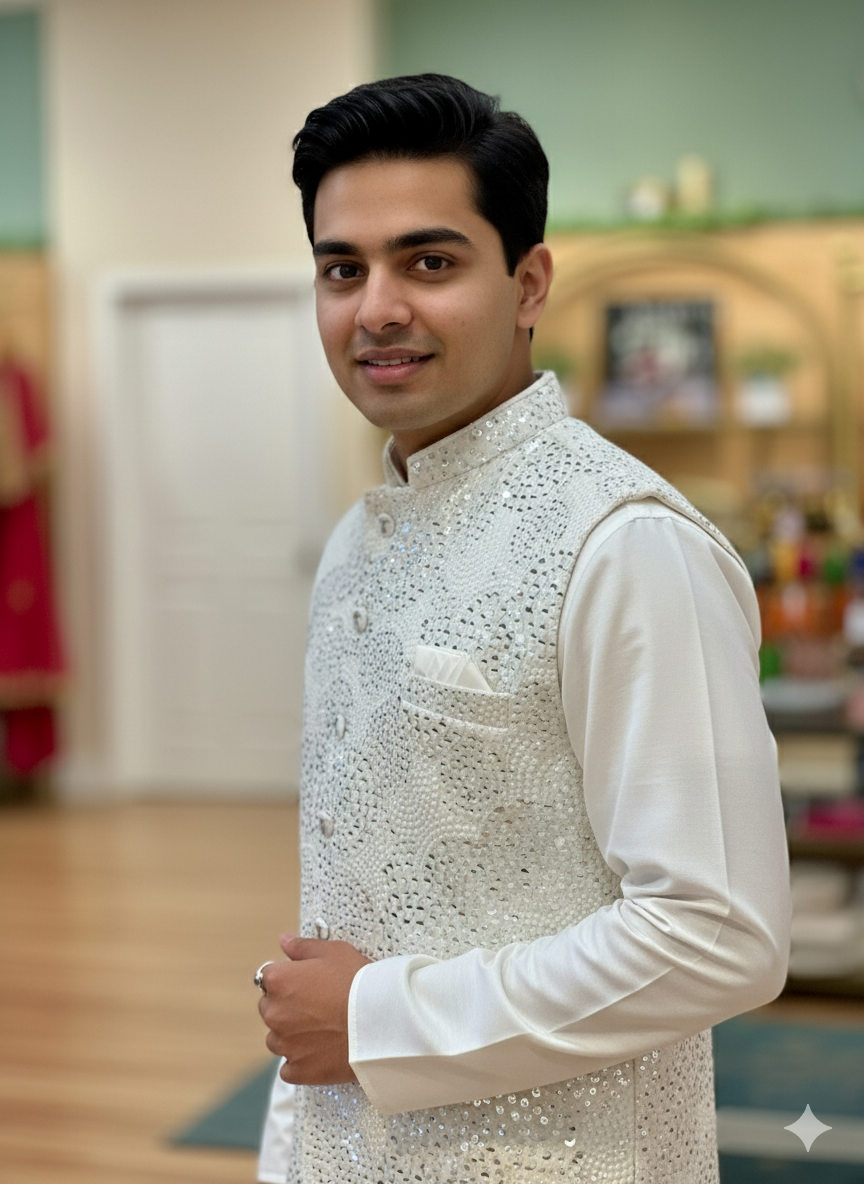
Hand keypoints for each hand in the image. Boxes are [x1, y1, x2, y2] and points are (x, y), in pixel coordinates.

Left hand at [258, 935, 371, 1085]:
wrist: (382, 1020)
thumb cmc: (358, 980)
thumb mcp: (333, 952)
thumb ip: (303, 947)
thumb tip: (283, 941)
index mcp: (278, 981)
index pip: (268, 978)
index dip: (288, 979)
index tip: (308, 983)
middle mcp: (274, 1013)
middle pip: (270, 1008)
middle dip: (287, 1006)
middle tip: (318, 1005)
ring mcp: (284, 1045)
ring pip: (277, 1039)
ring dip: (291, 1035)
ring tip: (322, 1029)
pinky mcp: (298, 1070)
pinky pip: (289, 1068)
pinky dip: (300, 1062)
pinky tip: (321, 1052)